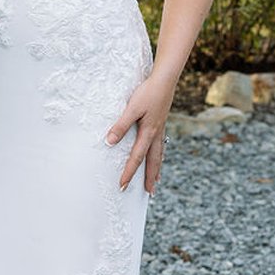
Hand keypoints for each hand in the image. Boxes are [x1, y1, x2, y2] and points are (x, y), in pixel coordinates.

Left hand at [106, 73, 175, 194]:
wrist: (165, 81)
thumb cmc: (147, 93)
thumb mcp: (131, 108)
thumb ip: (121, 125)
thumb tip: (109, 142)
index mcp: (148, 133)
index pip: (136, 158)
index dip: (129, 172)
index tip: (122, 185)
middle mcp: (156, 135)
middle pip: (153, 161)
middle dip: (149, 178)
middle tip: (148, 194)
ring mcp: (160, 130)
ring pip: (158, 155)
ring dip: (156, 169)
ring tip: (155, 182)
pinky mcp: (161, 123)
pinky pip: (160, 146)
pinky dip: (159, 156)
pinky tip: (157, 156)